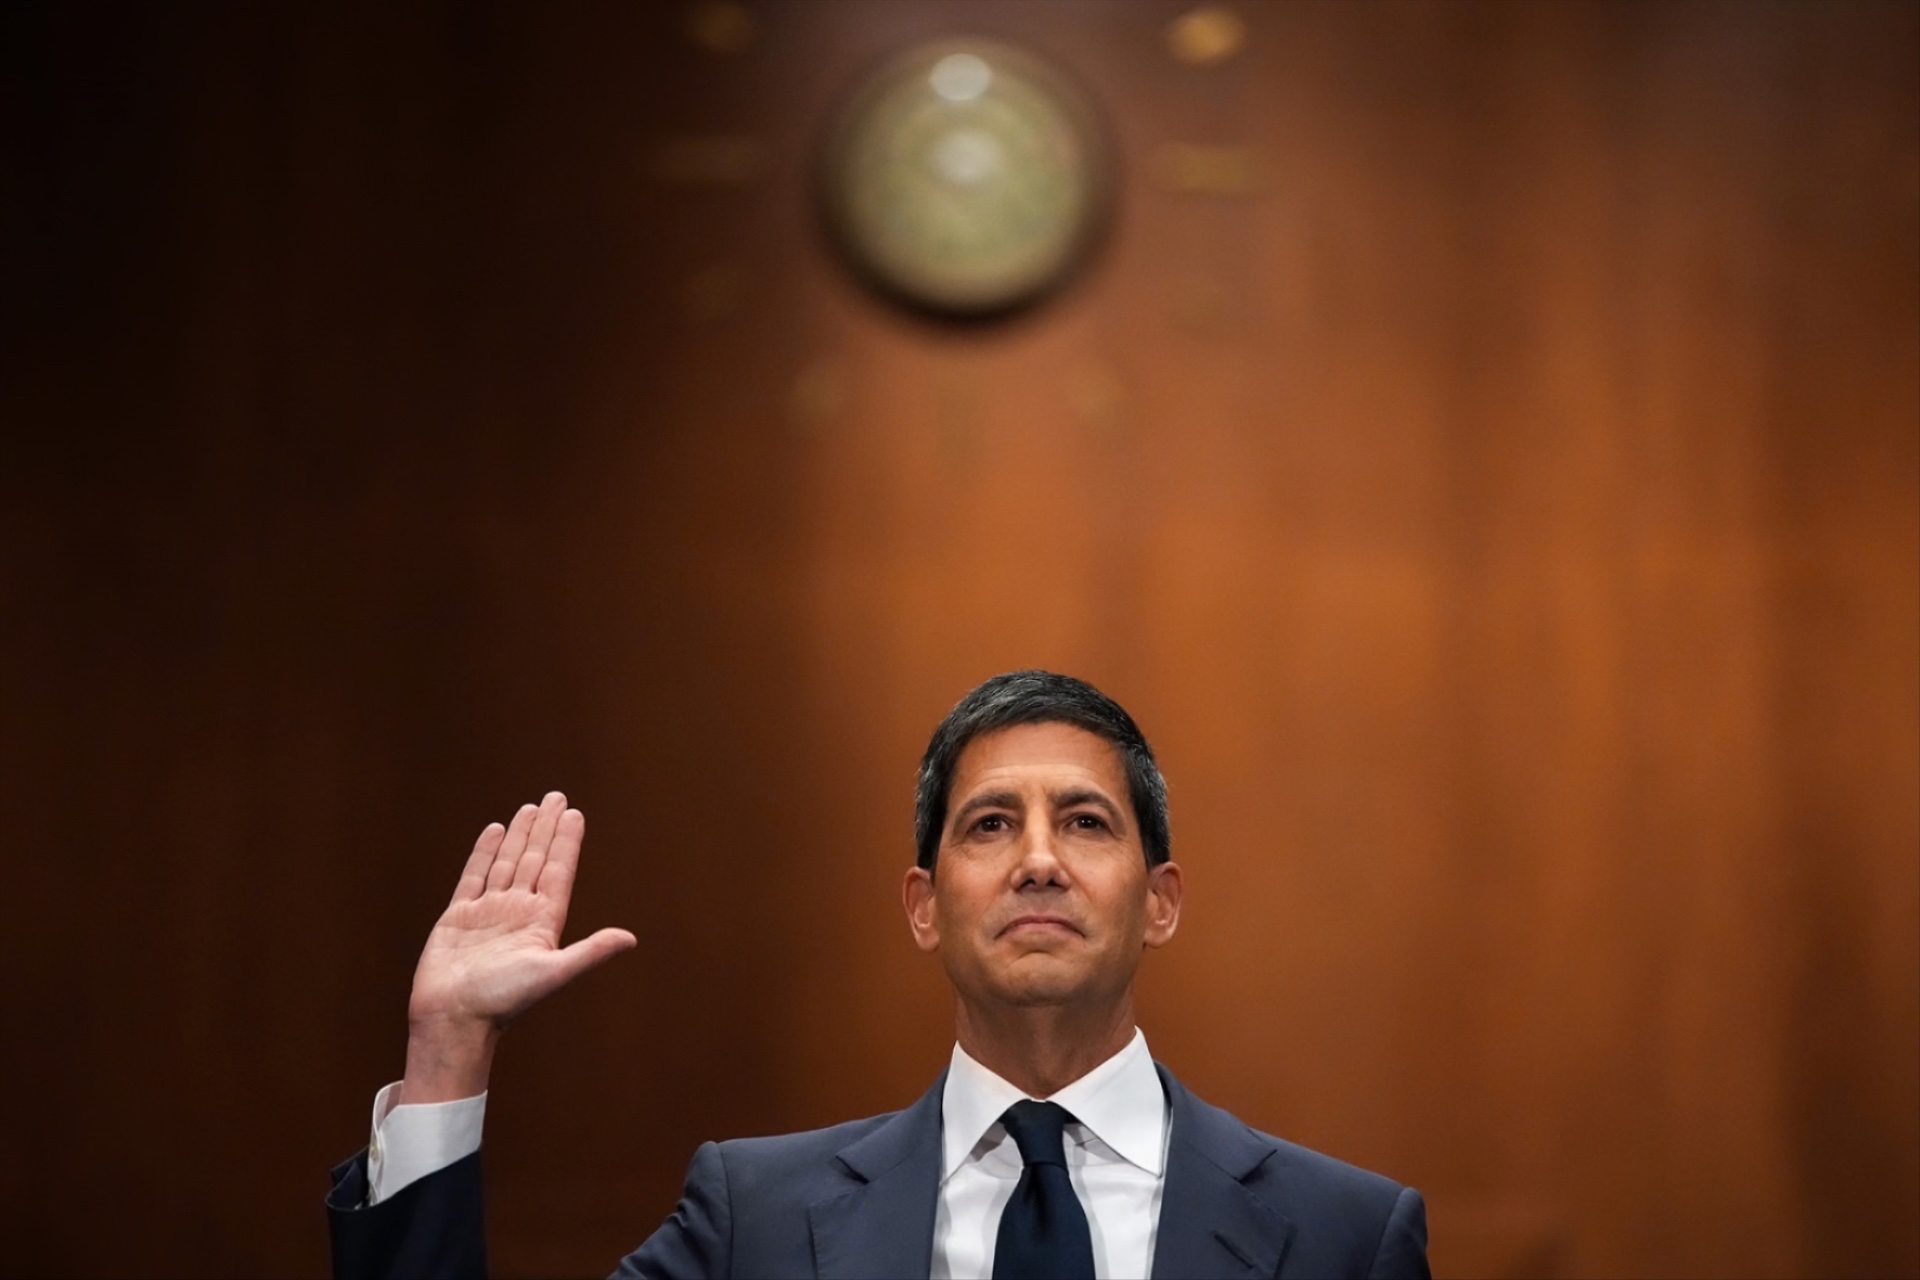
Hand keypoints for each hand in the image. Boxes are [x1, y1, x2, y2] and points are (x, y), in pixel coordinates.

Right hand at [399, 791, 635, 1102]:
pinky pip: (473, 876)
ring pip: (507, 863)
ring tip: (530, 808)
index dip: (566, 842)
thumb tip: (631, 938)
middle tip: (556, 796)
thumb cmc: (503, 1002)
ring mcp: (488, 912)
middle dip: (545, 828)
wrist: (453, 1020)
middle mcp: (518, 913)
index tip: (574, 814)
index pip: (558, 871)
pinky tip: (494, 831)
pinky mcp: (459, 917)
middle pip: (535, 860)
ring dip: (519, 835)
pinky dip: (484, 853)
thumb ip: (590, 953)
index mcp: (542, 922)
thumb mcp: (552, 973)